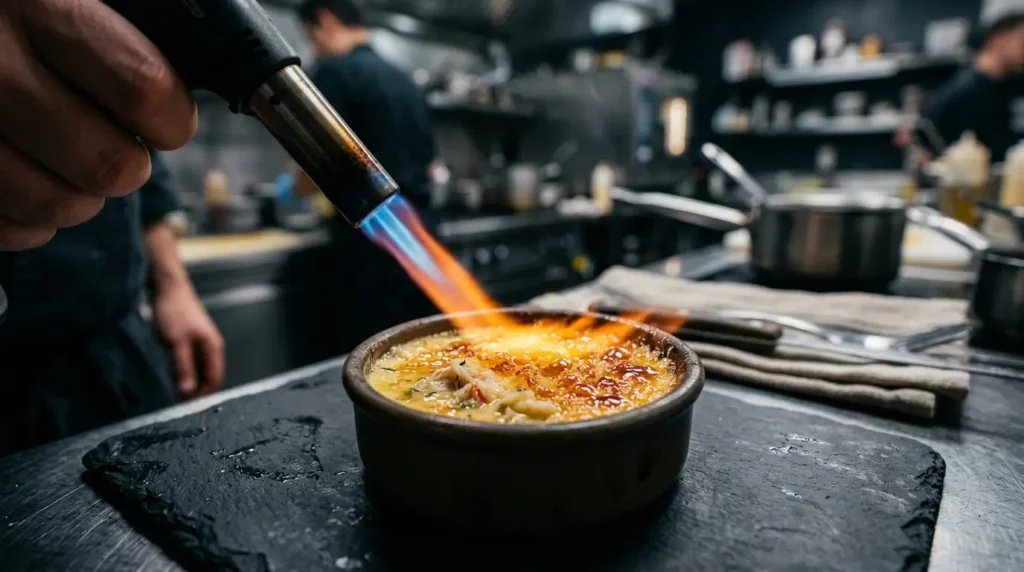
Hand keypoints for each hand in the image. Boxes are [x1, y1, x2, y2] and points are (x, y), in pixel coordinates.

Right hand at [0, 0, 196, 249]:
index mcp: (43, 6)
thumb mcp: (74, 4)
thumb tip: (204, 104)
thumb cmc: (27, 18)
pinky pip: (8, 227)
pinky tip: (29, 179)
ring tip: (71, 165)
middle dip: (129, 168)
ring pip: (57, 205)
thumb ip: (127, 47)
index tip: (168, 120)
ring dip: (82, 199)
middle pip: (107, 164)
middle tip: (117, 149)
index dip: (172, 119)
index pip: (143, 88)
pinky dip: (31, 219)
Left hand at [153, 284, 224, 399]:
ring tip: (175, 396)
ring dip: (189, 383)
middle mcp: (211, 348)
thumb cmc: (174, 313)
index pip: (214, 380)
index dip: (204, 396)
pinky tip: (173, 378)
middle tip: (179, 406)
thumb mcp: (177, 343)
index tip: (189, 409)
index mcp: (213, 349)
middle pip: (208, 377)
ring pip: (198, 371)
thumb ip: (183, 368)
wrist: (168, 288)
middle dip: (196, 392)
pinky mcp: (190, 342)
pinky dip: (183, 373)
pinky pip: (190, 363)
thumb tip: (187, 392)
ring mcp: (201, 345)